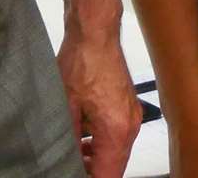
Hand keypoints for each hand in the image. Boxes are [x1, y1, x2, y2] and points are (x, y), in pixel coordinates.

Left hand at [57, 31, 142, 177]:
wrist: (95, 33)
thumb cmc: (82, 62)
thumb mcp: (66, 108)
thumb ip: (69, 141)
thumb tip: (66, 160)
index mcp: (116, 130)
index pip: (108, 174)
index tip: (74, 175)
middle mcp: (130, 125)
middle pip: (115, 165)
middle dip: (93, 170)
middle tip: (69, 167)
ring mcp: (132, 115)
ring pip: (117, 150)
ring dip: (97, 156)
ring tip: (72, 153)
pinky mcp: (128, 106)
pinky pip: (118, 134)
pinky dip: (102, 140)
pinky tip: (83, 135)